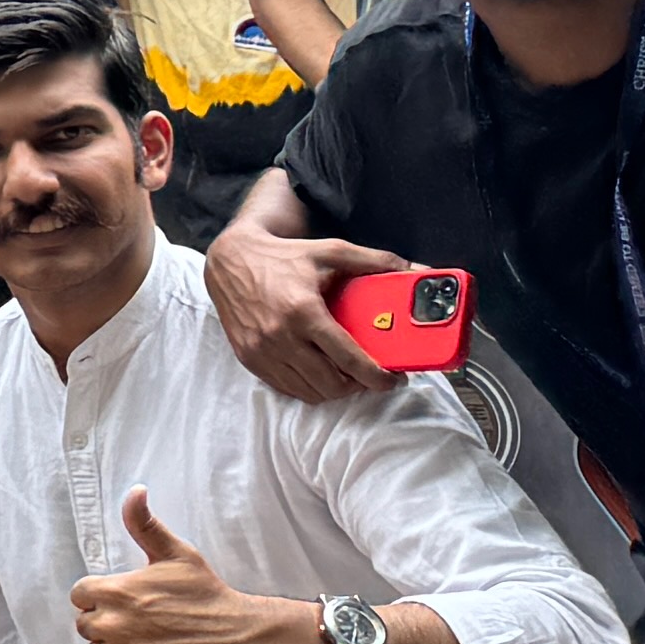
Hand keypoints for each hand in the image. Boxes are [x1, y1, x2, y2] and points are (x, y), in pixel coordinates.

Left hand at [66, 490, 321, 643]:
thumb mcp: (176, 553)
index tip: (120, 599)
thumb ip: (145, 525)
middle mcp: (114, 626)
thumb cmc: (208, 593)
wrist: (243, 637)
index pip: (79, 596)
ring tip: (145, 641)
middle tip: (138, 621)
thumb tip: (135, 491)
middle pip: (86, 627)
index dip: (97, 597)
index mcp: (116, 592)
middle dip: (105, 623)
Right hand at [201, 217, 406, 404]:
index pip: (349, 360)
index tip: (394, 379)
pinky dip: (308, 387)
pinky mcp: (248, 358)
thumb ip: (374, 260)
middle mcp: (280, 337)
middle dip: (358, 386)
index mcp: (304, 312)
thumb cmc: (282, 257)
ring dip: (334, 389)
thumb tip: (414, 270)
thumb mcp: (330, 251)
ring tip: (346, 374)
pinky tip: (319, 372)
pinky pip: (287, 388)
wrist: (230, 260)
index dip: (377, 377)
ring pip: (309, 392)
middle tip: (371, 375)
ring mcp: (261, 351)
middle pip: (331, 384)